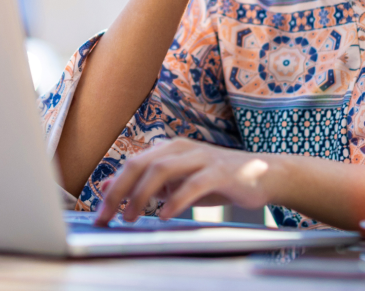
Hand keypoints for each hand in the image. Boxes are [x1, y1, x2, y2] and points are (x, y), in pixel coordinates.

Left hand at [93, 138, 277, 224]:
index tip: (100, 212)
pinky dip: (176, 199)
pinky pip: (194, 183)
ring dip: (142, 194)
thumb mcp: (178, 182)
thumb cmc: (218, 180)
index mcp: (169, 149)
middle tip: (107, 215)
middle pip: (141, 164)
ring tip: (131, 216)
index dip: (113, 188)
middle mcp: (182, 148)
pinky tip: (165, 214)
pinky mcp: (221, 171)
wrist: (264, 174)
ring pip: (163, 169)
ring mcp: (202, 158)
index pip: (132, 164)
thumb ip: (148, 183)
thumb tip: (111, 186)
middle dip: (120, 191)